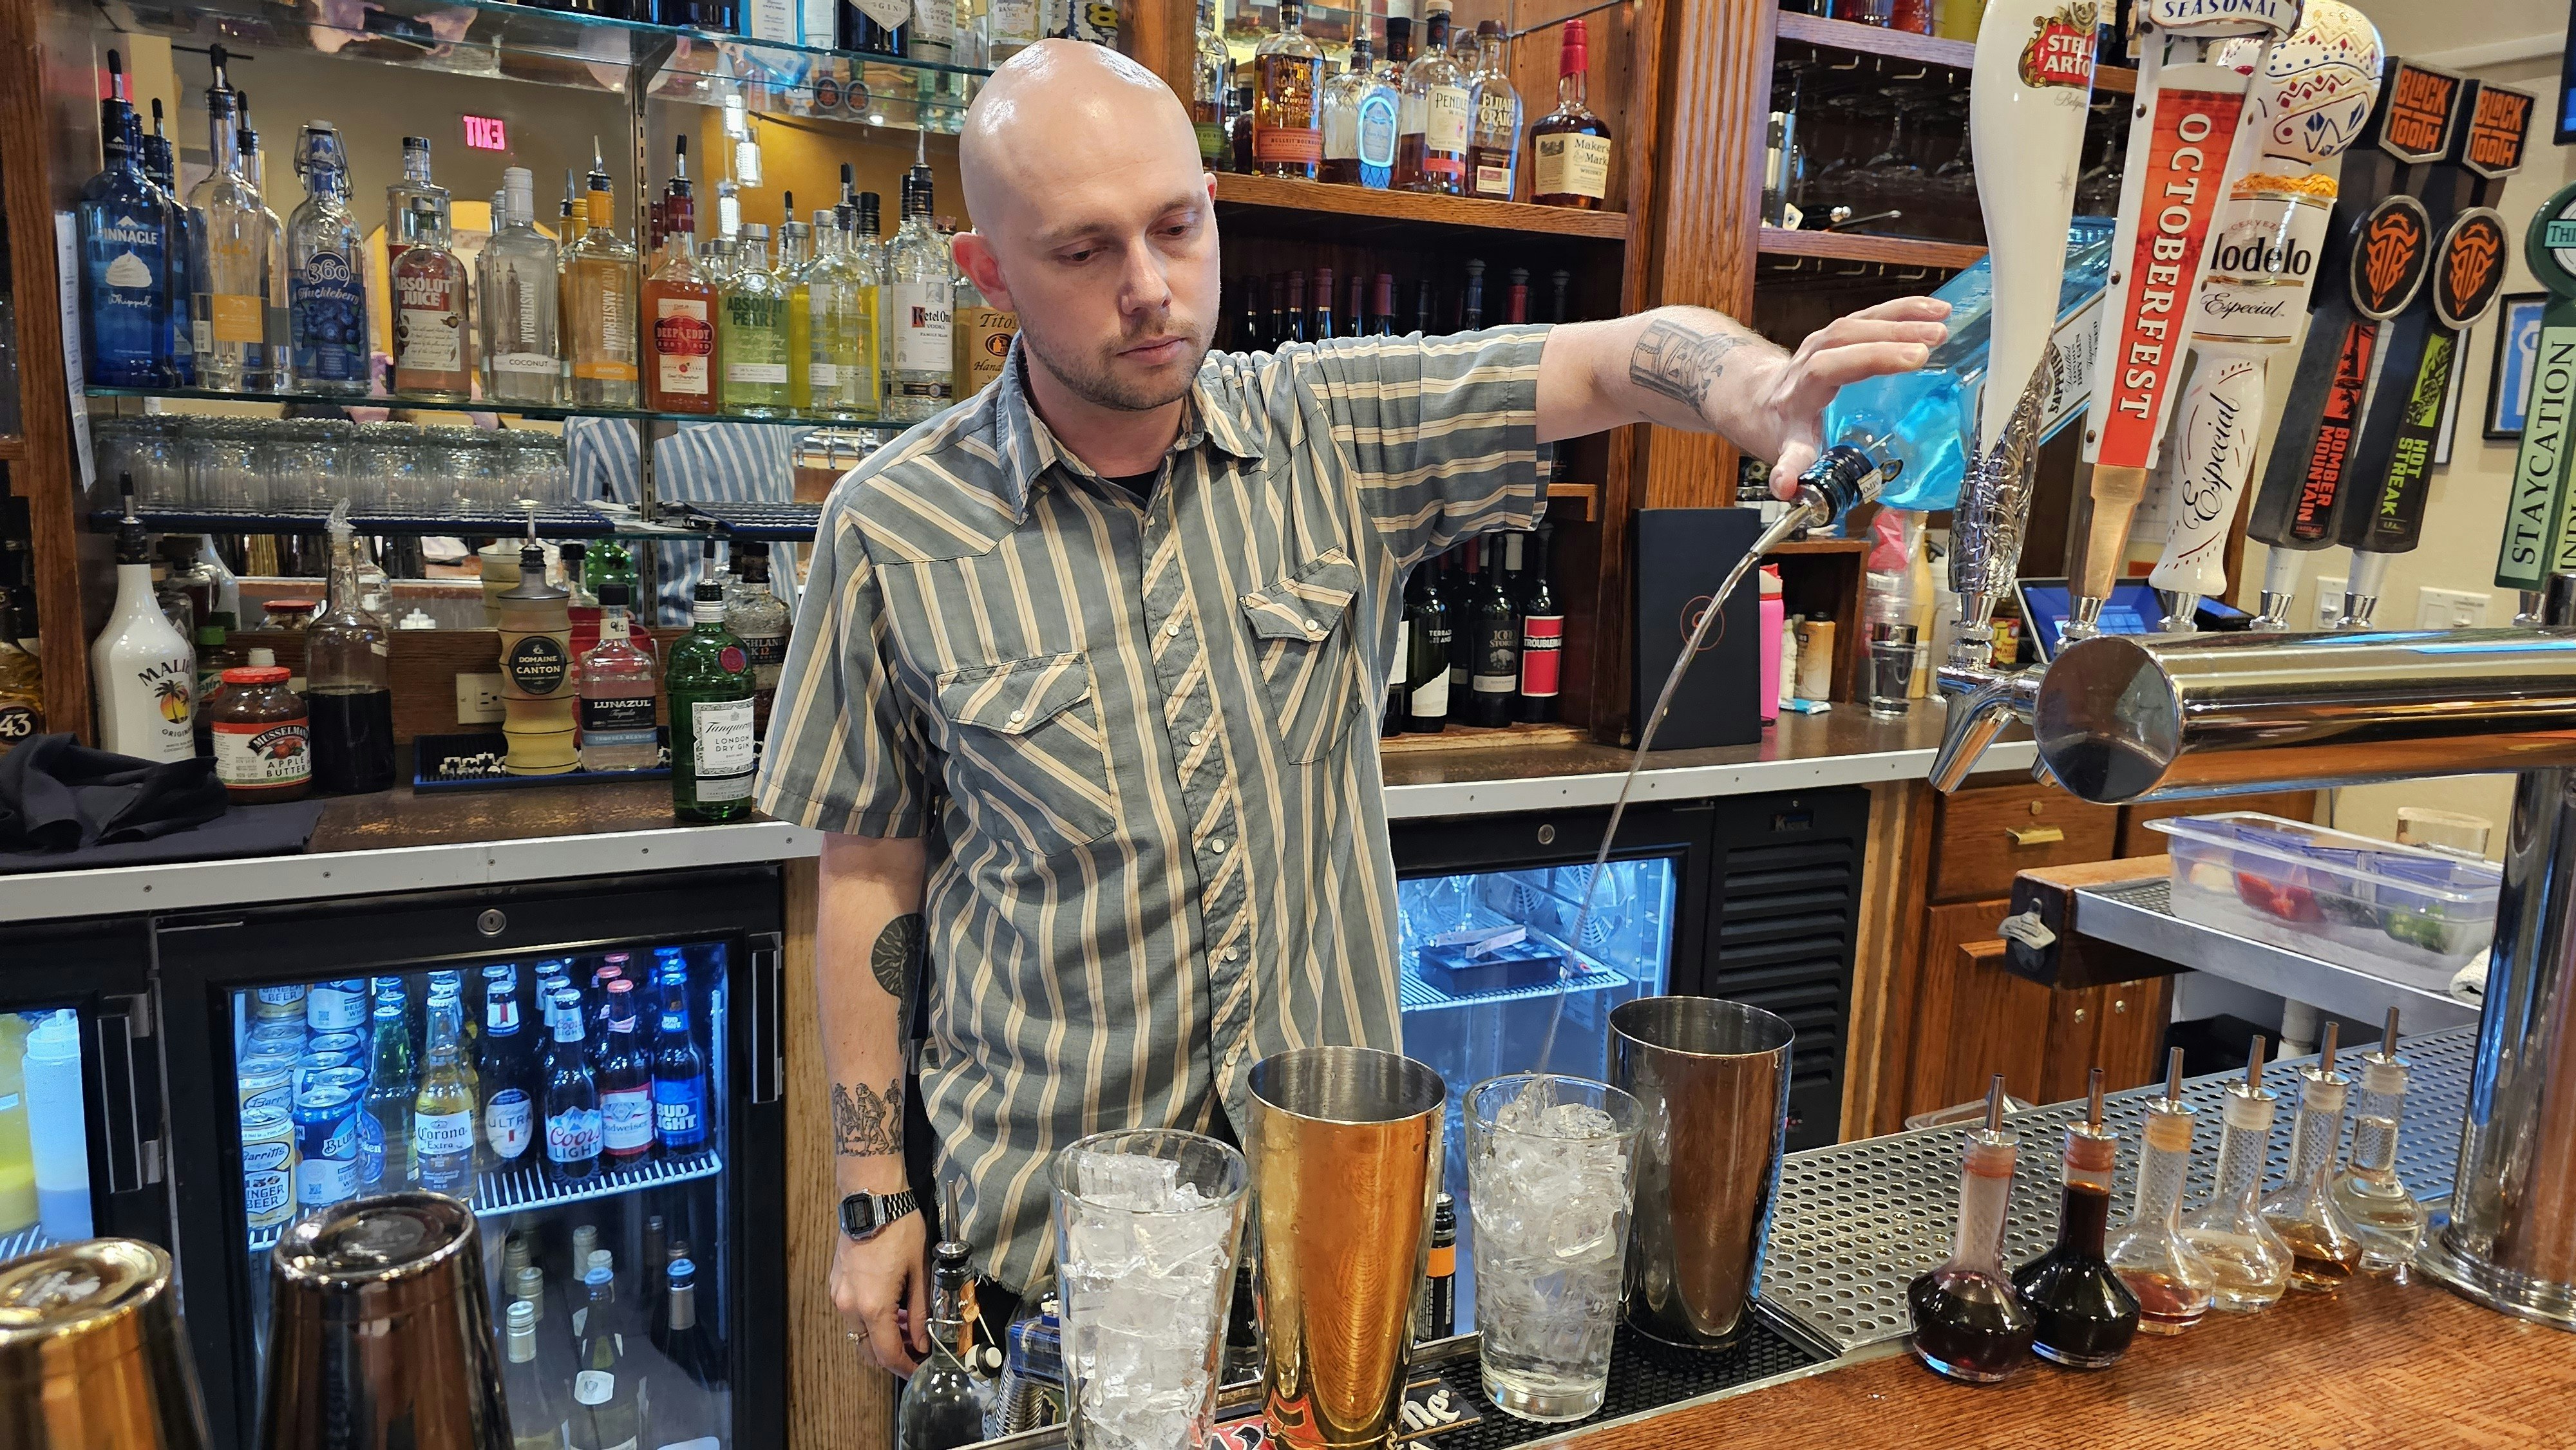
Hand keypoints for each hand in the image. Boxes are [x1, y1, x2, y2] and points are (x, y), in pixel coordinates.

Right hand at [832, 1210, 928, 1376]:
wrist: (873, 1199)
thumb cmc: (900, 1230)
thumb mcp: (920, 1272)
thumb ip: (922, 1312)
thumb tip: (925, 1341)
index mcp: (873, 1306)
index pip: (888, 1354)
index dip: (905, 1368)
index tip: (920, 1369)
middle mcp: (849, 1306)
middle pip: (869, 1350)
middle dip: (894, 1355)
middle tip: (917, 1349)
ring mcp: (839, 1295)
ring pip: (859, 1334)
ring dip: (882, 1337)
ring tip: (908, 1325)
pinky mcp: (836, 1285)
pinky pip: (852, 1315)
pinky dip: (870, 1320)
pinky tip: (891, 1307)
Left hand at [1762, 296, 1951, 499]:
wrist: (1761, 404)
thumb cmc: (1781, 429)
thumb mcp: (1785, 451)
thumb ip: (1790, 467)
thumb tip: (1787, 486)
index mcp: (1801, 389)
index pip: (1832, 366)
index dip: (1871, 358)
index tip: (1912, 361)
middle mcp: (1811, 357)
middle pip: (1849, 338)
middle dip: (1893, 336)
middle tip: (1936, 340)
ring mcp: (1826, 341)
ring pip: (1863, 320)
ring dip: (1904, 317)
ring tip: (1942, 321)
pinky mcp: (1843, 333)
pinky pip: (1873, 315)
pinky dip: (1904, 310)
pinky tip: (1936, 309)